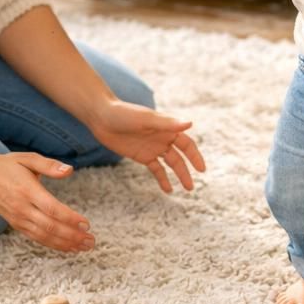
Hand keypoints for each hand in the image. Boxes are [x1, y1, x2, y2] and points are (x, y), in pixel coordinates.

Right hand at [0, 152, 94, 252]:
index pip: (51, 209)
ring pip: (43, 236)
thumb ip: (49, 165)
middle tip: (91, 241)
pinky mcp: (15, 224)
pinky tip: (67, 247)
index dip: (70, 219)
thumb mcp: (29, 158)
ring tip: (84, 247)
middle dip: (72, 236)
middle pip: (50, 227)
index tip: (86, 224)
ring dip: (65, 244)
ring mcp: (18, 218)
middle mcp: (22, 208)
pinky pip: (36, 237)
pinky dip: (52, 244)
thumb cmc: (9, 165)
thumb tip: (69, 170)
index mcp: (27, 191)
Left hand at [89, 99, 205, 193]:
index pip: (187, 144)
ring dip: (179, 175)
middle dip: (188, 170)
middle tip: (192, 186)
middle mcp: (163, 138)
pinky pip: (156, 169)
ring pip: (170, 164)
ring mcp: (153, 147)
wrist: (102, 117)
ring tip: (187, 189)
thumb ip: (168, 123)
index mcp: (168, 128)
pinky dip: (162, 179)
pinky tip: (168, 189)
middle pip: (180, 157)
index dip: (195, 156)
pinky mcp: (142, 155)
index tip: (201, 169)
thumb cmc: (125, 114)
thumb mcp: (146, 119)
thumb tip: (190, 123)